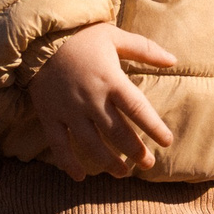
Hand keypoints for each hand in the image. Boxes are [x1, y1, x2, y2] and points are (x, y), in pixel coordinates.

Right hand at [25, 21, 181, 179]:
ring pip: (92, 144)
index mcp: (111, 80)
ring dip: (109, 162)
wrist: (38, 37)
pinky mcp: (49, 116)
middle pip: (118, 133)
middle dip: (135, 151)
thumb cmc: (82, 36)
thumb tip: (174, 60)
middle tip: (148, 164)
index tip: (167, 142)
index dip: (154, 128)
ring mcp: (69, 110)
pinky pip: (59, 145)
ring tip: (123, 172)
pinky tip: (81, 177)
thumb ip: (145, 49)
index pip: (138, 110)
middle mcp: (91, 99)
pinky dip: (69, 163)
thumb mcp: (115, 36)